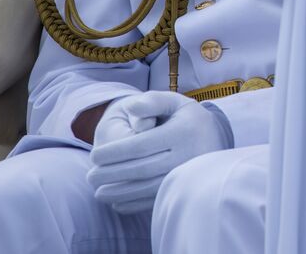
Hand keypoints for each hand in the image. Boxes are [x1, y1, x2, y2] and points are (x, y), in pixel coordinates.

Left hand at [87, 92, 232, 213]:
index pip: (141, 145)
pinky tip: (116, 200)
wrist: (215, 139)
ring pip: (146, 188)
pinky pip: (154, 200)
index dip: (114, 153)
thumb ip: (151, 101)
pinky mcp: (184, 189)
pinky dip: (132, 203)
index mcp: (182, 131)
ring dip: (118, 193)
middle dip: (111, 175)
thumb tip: (132, 107)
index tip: (94, 156)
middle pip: (141, 169)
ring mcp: (187, 175)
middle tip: (90, 176)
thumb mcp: (173, 102)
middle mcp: (187, 155)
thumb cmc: (185, 118)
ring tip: (98, 192)